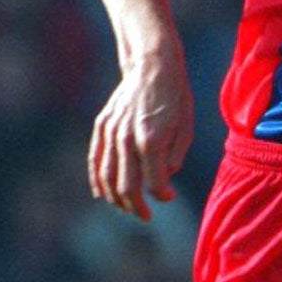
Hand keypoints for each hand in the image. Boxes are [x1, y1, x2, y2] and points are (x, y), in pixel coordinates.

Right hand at [89, 51, 193, 221]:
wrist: (152, 66)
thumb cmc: (175, 98)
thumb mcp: (186, 128)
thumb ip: (174, 157)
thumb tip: (163, 179)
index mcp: (152, 140)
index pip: (153, 182)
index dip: (162, 196)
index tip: (169, 197)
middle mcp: (127, 139)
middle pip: (126, 186)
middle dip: (137, 206)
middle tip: (146, 216)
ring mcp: (111, 133)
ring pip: (107, 177)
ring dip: (117, 199)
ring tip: (128, 209)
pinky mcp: (102, 126)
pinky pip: (95, 160)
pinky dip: (97, 180)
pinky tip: (104, 195)